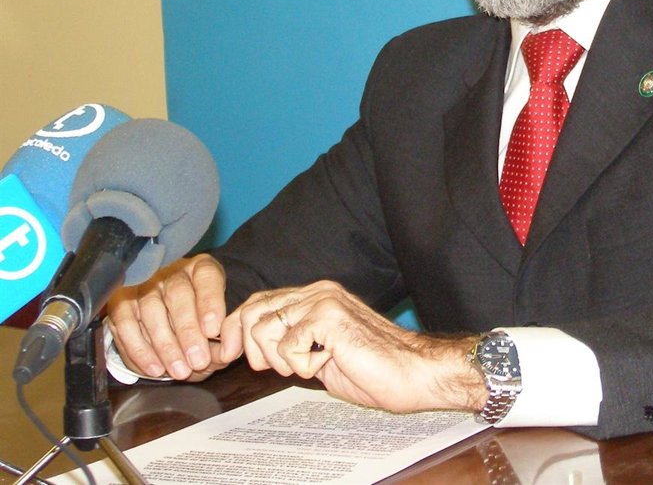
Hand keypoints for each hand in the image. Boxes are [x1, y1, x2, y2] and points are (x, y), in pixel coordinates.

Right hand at [106, 253, 237, 380]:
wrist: (166, 317)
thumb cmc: (198, 319)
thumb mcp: (215, 325)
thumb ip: (221, 338)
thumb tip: (225, 355)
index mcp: (200, 269)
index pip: (207, 277)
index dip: (210, 302)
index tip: (213, 329)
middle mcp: (171, 273)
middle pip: (178, 295)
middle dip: (188, 331)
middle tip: (198, 360)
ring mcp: (143, 286)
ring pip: (151, 311)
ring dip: (165, 345)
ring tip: (179, 370)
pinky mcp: (120, 304)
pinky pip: (126, 326)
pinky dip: (140, 350)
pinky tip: (155, 369)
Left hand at [230, 280, 486, 413]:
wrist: (413, 372)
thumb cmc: (373, 368)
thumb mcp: (319, 352)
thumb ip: (291, 340)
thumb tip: (251, 346)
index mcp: (316, 294)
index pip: (257, 302)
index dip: (234, 330)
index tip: (228, 356)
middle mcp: (317, 290)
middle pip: (252, 311)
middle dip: (249, 348)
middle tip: (279, 368)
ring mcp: (323, 301)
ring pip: (263, 329)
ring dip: (280, 359)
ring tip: (311, 365)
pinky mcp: (327, 317)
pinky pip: (285, 347)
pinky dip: (300, 367)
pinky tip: (327, 363)